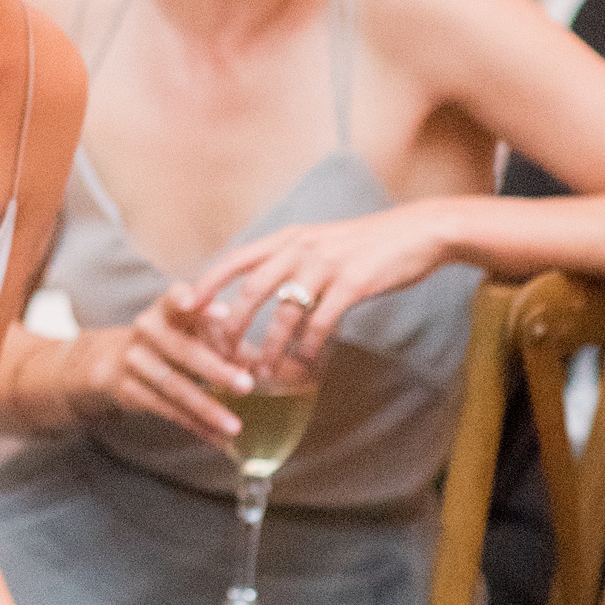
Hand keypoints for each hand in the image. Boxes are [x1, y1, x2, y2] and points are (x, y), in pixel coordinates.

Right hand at [25, 290, 252, 447]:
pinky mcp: (129, 389)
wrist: (111, 361)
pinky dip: (195, 426)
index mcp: (166, 309)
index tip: (204, 305)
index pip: (174, 298)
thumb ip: (225, 341)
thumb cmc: (170, 342)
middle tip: (246, 385)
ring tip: (235, 426)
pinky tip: (217, 438)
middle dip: (215, 369)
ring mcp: (135, 360)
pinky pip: (166, 410)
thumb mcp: (190, 331)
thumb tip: (266, 366)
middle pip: (182, 349)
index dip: (186, 300)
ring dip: (207, 408)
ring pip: (175, 386)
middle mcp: (147, 330)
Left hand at [182, 201, 459, 370]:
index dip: (208, 283)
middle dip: (232, 325)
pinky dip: (309, 346)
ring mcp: (327, 265)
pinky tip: (306, 362)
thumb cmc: (368, 244)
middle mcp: (301, 247)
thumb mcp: (322, 242)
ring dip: (270, 347)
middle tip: (221, 355)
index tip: (187, 308)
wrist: (418, 232)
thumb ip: (292, 261)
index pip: (236, 259)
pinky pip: (321, 322)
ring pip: (284, 312)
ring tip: (261, 372)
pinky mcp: (353, 283)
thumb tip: (266, 292)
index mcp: (289, 237)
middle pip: (252, 289)